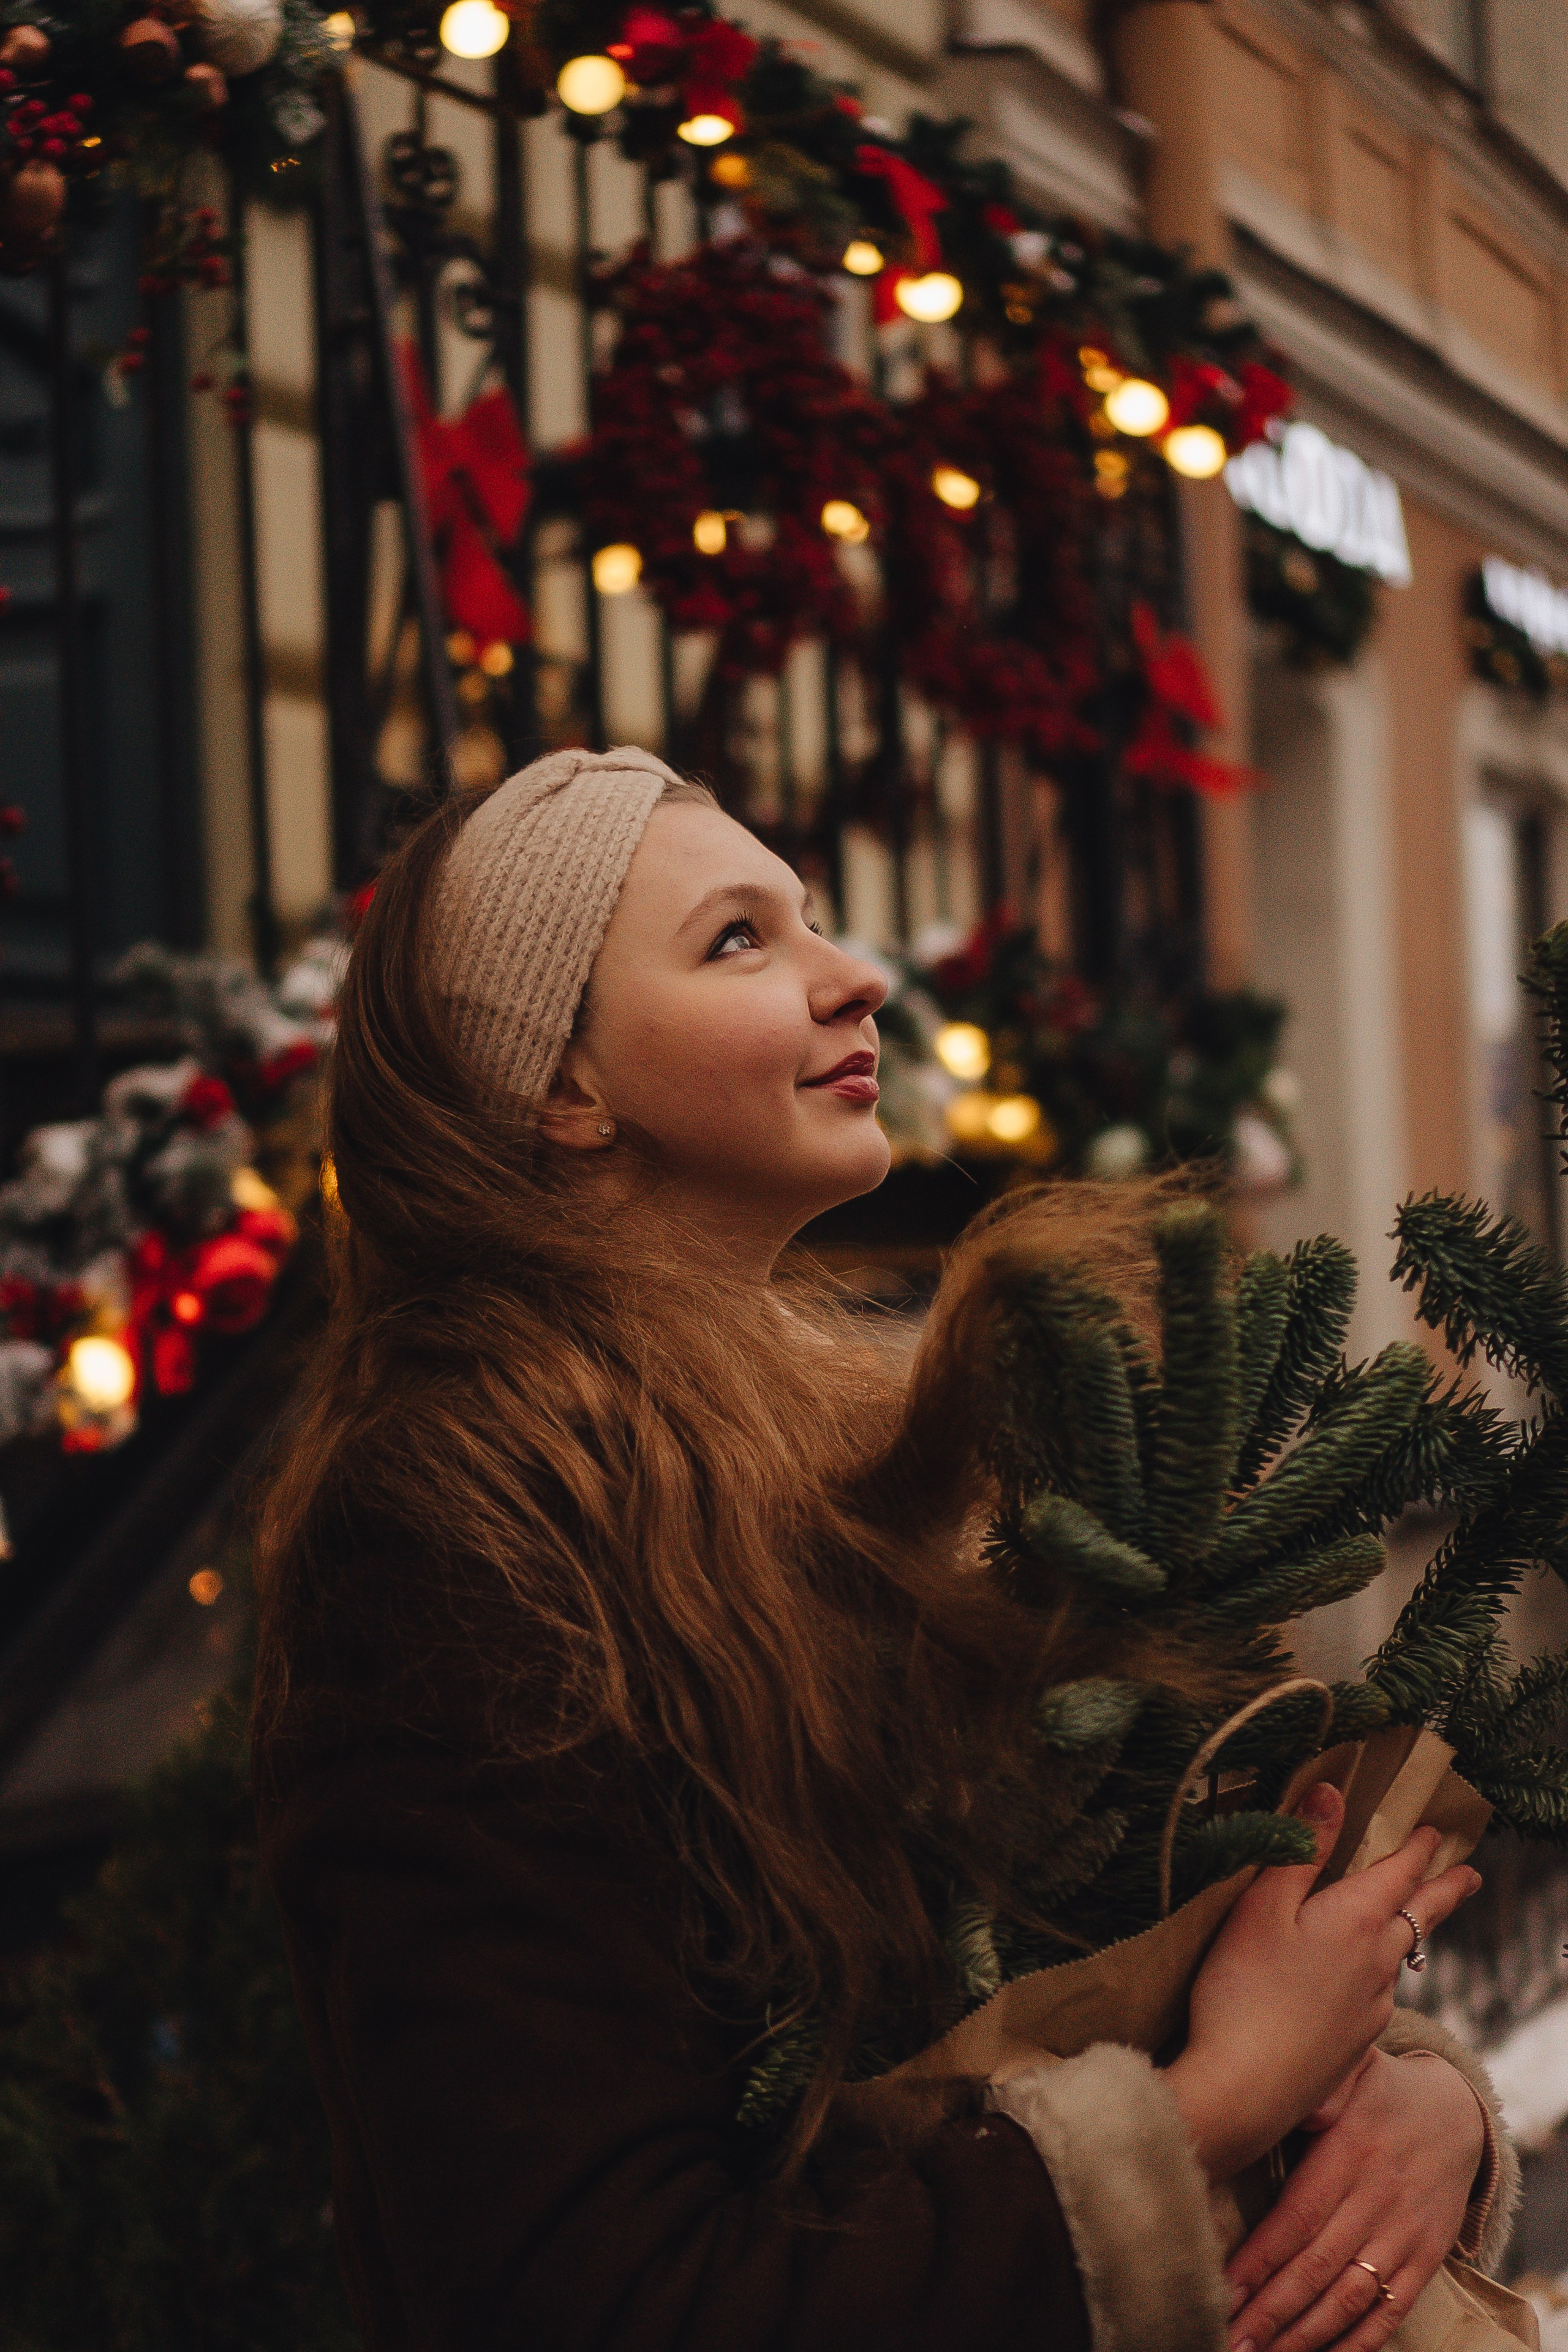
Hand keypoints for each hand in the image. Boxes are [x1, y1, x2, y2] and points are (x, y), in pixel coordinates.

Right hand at [1164, 1783, 1480, 2180]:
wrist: (1244, 2092)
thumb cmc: (1243, 1991)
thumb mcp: (1261, 1906)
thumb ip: (1299, 1849)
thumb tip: (1331, 1792)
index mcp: (1357, 1921)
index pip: (1400, 1872)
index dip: (1418, 1847)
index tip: (1436, 1830)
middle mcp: (1377, 1963)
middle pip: (1420, 1917)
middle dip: (1444, 1891)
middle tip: (1470, 1875)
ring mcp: (1371, 2008)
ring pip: (1398, 1958)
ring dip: (1409, 1932)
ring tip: (1406, 1919)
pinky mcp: (1355, 2043)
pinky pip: (1377, 1994)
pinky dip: (1378, 1973)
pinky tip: (1356, 1981)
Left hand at [1223, 2047, 1485, 2351]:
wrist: (1457, 2113)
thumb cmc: (1379, 2091)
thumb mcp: (1350, 2071)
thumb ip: (1313, 2090)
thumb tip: (1269, 2099)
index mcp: (1348, 2154)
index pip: (1297, 2217)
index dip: (1260, 2258)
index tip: (1223, 2288)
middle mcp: (1376, 2200)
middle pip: (1317, 2267)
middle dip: (1271, 2311)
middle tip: (1230, 2340)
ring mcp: (1404, 2235)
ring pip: (1350, 2296)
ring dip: (1305, 2335)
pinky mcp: (1426, 2259)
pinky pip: (1391, 2309)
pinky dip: (1360, 2342)